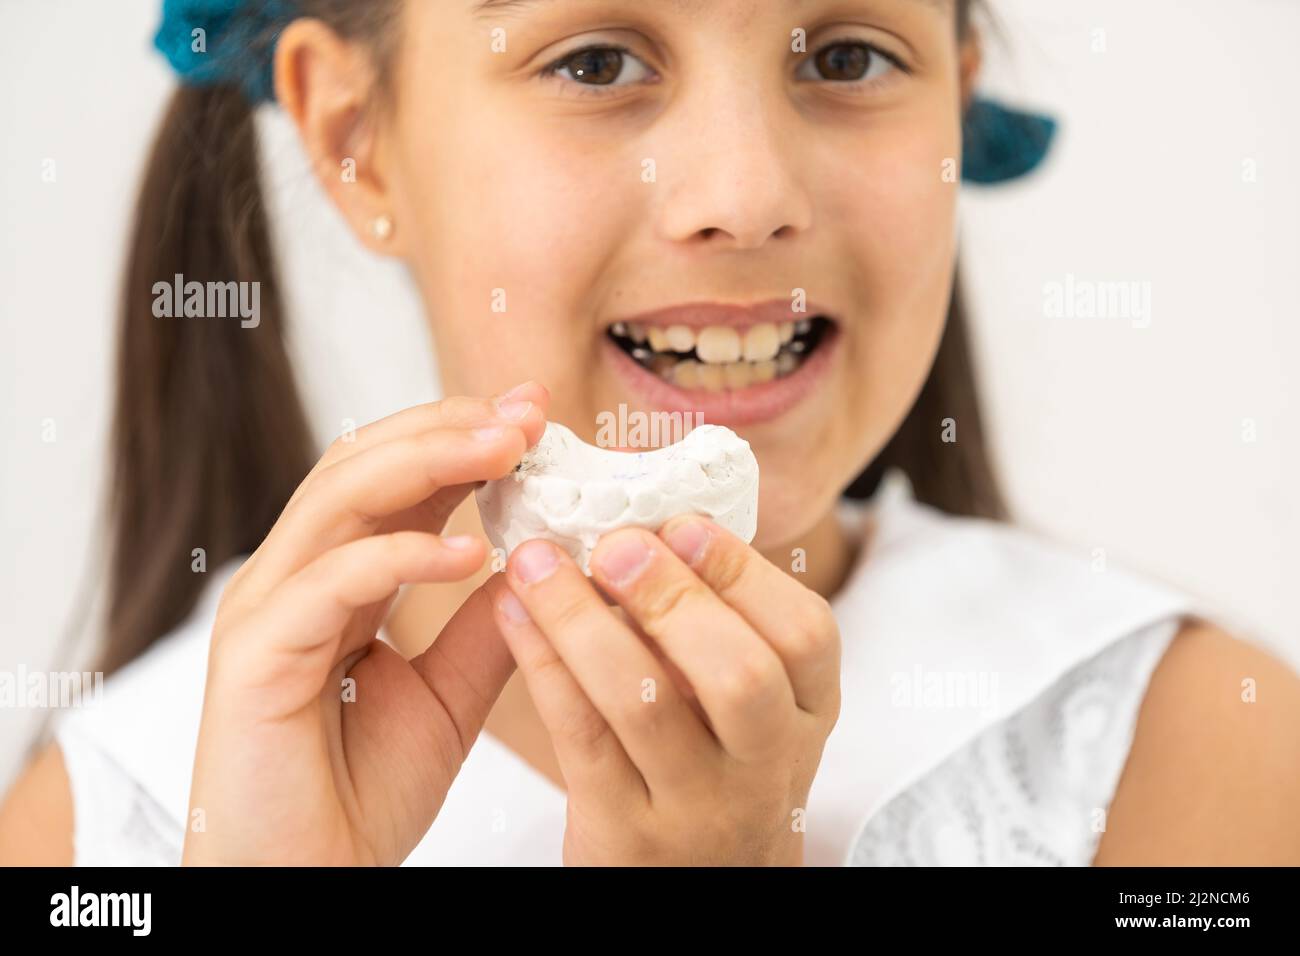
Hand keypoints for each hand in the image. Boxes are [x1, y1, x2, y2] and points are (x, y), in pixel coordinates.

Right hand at [183, 383, 549, 865]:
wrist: (307, 881)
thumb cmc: (359, 791)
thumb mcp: (448, 694)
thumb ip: (484, 626)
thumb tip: (544, 564)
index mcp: (337, 578)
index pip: (395, 476)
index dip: (463, 435)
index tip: (537, 412)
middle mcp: (295, 577)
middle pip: (362, 462)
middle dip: (449, 426)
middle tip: (527, 412)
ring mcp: (267, 608)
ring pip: (339, 497)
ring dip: (428, 460)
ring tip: (508, 448)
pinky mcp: (253, 655)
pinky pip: (331, 580)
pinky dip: (402, 555)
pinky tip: (472, 551)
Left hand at [489, 514, 840, 865]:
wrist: (702, 884)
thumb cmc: (718, 764)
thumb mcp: (755, 706)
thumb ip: (723, 626)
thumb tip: (651, 520)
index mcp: (808, 714)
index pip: (807, 636)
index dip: (742, 571)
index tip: (681, 523)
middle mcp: (766, 766)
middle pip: (740, 675)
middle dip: (672, 596)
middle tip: (613, 544)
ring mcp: (697, 806)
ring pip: (644, 704)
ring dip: (583, 619)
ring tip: (538, 562)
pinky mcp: (625, 832)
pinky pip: (580, 735)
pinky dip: (543, 663)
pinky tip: (515, 612)